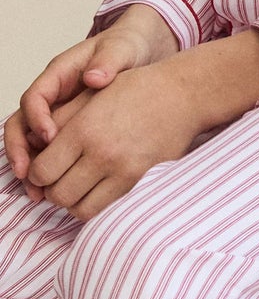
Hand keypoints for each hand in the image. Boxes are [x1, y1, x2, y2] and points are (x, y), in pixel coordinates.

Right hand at [5, 7, 177, 184]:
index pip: (35, 97)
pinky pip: (49, 152)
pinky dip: (48, 171)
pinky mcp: (69, 130)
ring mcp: (58, 113)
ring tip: (38, 192)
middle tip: (29, 175)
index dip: (37, 119)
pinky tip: (55, 190)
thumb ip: (108, 61)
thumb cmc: (127, 47)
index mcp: (59, 74)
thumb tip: (93, 77)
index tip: (50, 137)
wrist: (142, 52)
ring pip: (30, 143)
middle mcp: (52, 96)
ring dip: (30, 168)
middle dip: (21, 151)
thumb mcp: (121, 49)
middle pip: (22, 124)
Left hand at [23, 29, 258, 221]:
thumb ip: (60, 120)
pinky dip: (96, 205)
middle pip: (57, 194)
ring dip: (74, 201)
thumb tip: (36, 147)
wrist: (183, 94)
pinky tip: (99, 189)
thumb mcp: (93, 94)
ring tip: (81, 185)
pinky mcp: (140, 181)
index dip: (37, 173)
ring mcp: (123, 170)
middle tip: (62, 178)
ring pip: (79, 209)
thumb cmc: (138, 89)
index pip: (41, 171)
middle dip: (54, 189)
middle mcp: (101, 152)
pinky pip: (105, 209)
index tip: (46, 168)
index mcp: (84, 129)